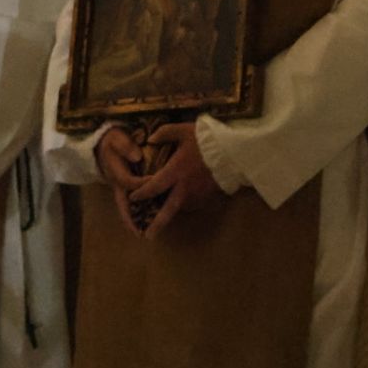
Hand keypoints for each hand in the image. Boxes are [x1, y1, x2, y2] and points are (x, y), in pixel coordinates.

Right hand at [98, 127, 148, 235]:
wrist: (101, 142)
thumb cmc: (112, 140)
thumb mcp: (117, 138)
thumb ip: (126, 146)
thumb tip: (137, 156)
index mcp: (116, 173)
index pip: (130, 183)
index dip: (143, 184)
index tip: (156, 182)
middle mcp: (116, 184)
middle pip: (122, 205)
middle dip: (130, 220)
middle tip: (140, 234)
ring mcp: (118, 188)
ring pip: (124, 207)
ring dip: (132, 221)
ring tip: (143, 234)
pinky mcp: (122, 188)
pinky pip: (128, 204)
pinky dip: (135, 214)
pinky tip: (146, 220)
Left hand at [128, 121, 222, 238]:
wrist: (234, 151)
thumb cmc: (208, 140)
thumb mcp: (184, 131)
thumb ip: (164, 133)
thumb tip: (149, 139)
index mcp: (175, 172)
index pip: (153, 187)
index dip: (141, 193)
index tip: (132, 198)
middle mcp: (184, 188)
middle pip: (168, 211)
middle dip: (157, 225)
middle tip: (147, 236)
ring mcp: (198, 195)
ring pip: (180, 207)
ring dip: (172, 211)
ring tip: (164, 214)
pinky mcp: (209, 196)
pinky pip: (193, 203)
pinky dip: (186, 203)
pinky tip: (184, 199)